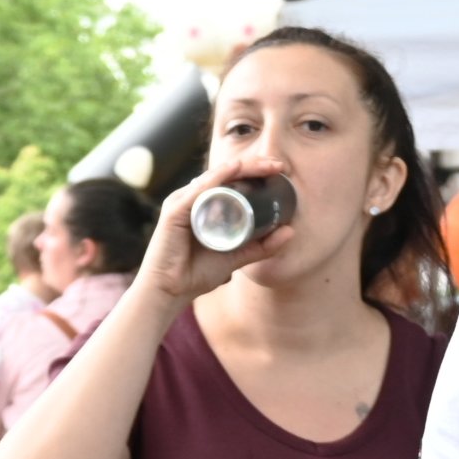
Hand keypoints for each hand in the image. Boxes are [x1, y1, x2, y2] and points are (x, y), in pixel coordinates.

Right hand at [135, 159, 295, 306]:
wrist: (167, 293)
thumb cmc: (194, 275)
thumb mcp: (236, 257)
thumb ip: (261, 247)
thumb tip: (291, 232)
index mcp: (204, 205)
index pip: (232, 180)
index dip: (257, 171)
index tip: (281, 170)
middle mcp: (192, 199)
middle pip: (226, 174)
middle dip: (254, 165)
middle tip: (279, 165)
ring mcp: (182, 203)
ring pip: (216, 177)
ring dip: (242, 167)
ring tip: (265, 165)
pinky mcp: (174, 211)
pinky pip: (198, 189)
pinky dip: (217, 177)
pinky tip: (234, 169)